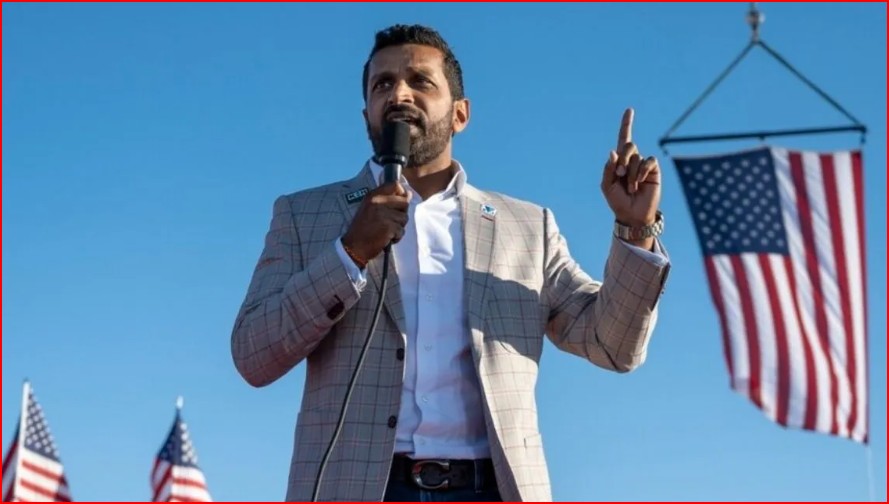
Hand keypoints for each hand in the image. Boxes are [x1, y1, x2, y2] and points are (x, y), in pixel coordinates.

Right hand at [341, 182, 409, 264]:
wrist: (354, 247)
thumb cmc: (363, 229)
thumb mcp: (370, 208)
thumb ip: (387, 200)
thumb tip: (409, 195)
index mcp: (372, 196)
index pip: (395, 185)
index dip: (402, 193)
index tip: (398, 203)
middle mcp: (377, 202)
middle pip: (404, 201)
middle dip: (401, 214)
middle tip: (390, 222)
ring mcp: (383, 214)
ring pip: (404, 218)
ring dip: (398, 227)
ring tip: (386, 231)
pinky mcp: (388, 227)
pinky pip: (401, 230)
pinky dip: (396, 237)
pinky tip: (386, 238)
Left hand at [600, 108, 660, 228]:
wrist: (632, 215)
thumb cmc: (618, 201)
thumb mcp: (607, 186)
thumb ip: (608, 169)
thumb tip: (613, 152)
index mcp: (619, 161)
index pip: (623, 139)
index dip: (626, 124)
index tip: (629, 110)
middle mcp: (632, 160)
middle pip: (628, 145)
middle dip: (622, 159)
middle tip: (620, 174)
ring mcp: (643, 165)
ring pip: (636, 157)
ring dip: (631, 173)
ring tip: (630, 187)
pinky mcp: (653, 171)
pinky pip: (648, 162)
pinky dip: (641, 171)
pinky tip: (640, 182)